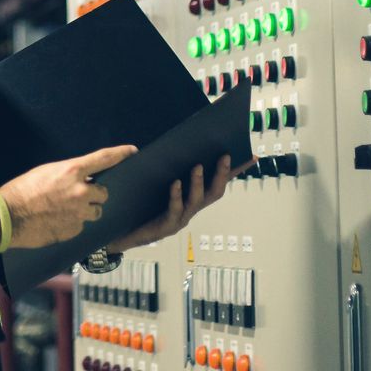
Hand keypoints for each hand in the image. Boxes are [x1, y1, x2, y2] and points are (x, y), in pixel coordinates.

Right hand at [0, 145, 136, 248]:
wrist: (8, 217)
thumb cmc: (22, 191)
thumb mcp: (46, 172)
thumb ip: (68, 175)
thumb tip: (81, 179)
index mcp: (72, 171)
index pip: (104, 158)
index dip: (121, 153)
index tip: (132, 151)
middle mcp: (80, 192)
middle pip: (103, 192)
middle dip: (94, 194)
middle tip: (78, 196)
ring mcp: (79, 213)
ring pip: (95, 212)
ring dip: (86, 210)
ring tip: (65, 210)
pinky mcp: (74, 230)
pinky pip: (82, 226)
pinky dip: (73, 224)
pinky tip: (57, 221)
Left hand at [107, 154, 250, 251]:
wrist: (121, 231)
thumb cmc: (139, 205)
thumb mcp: (156, 181)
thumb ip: (168, 166)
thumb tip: (176, 140)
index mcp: (191, 197)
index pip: (218, 182)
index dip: (234, 171)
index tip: (249, 155)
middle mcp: (190, 209)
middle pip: (214, 192)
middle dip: (221, 174)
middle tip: (224, 155)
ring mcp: (180, 218)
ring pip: (196, 201)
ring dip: (197, 182)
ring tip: (196, 165)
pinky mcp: (166, 226)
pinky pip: (174, 210)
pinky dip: (176, 195)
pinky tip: (175, 183)